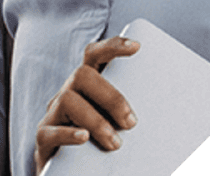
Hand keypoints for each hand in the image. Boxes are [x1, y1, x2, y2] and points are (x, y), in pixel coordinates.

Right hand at [34, 35, 139, 173]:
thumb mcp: (111, 120)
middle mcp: (68, 92)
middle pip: (82, 74)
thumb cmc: (96, 142)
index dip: (113, 46)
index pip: (94, 54)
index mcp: (86, 85)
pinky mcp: (43, 137)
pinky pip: (50, 131)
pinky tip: (84, 139)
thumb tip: (166, 115)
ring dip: (96, 120)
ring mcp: (53, 113)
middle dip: (111, 96)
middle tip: (131, 123)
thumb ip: (124, 112)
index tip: (137, 47)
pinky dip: (69, 134)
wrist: (67, 171)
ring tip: (114, 143)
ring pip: (68, 99)